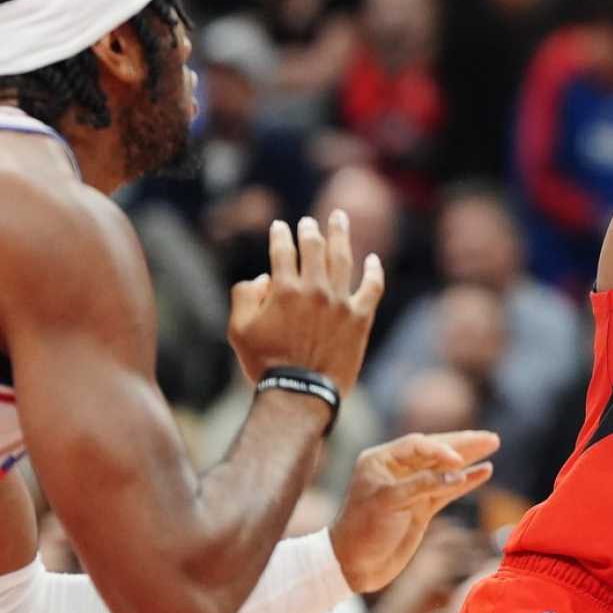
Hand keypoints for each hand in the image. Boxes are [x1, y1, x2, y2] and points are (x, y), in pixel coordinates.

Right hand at [227, 211, 383, 391]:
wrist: (300, 394)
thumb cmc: (266, 365)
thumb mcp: (238, 330)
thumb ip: (244, 296)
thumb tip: (262, 279)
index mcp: (285, 289)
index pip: (283, 250)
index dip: (280, 235)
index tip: (280, 227)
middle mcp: (314, 289)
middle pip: (314, 247)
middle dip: (310, 230)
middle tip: (309, 222)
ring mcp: (340, 302)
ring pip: (343, 258)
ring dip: (340, 235)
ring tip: (339, 218)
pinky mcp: (359, 318)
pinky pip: (372, 288)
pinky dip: (373, 271)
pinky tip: (372, 259)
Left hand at [329, 430, 498, 592]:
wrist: (354, 565)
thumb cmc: (362, 529)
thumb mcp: (388, 502)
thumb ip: (423, 485)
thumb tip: (458, 471)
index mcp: (381, 460)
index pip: (417, 445)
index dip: (440, 449)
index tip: (458, 460)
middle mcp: (397, 470)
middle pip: (436, 451)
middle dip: (463, 444)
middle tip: (490, 438)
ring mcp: (411, 489)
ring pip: (445, 469)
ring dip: (469, 458)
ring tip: (492, 444)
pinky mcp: (421, 507)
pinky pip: (448, 489)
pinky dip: (466, 481)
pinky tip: (484, 471)